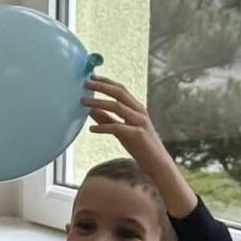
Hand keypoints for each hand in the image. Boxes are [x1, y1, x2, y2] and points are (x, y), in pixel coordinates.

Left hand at [81, 76, 196, 218]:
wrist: (157, 164)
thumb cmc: (139, 147)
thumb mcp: (121, 130)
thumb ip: (107, 119)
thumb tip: (91, 109)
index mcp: (136, 108)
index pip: (120, 90)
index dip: (106, 82)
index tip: (91, 77)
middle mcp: (139, 112)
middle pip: (119, 93)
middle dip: (102, 86)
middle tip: (86, 83)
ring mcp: (140, 122)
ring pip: (117, 107)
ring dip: (99, 103)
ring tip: (83, 103)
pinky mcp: (137, 135)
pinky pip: (117, 127)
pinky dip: (103, 127)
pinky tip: (91, 129)